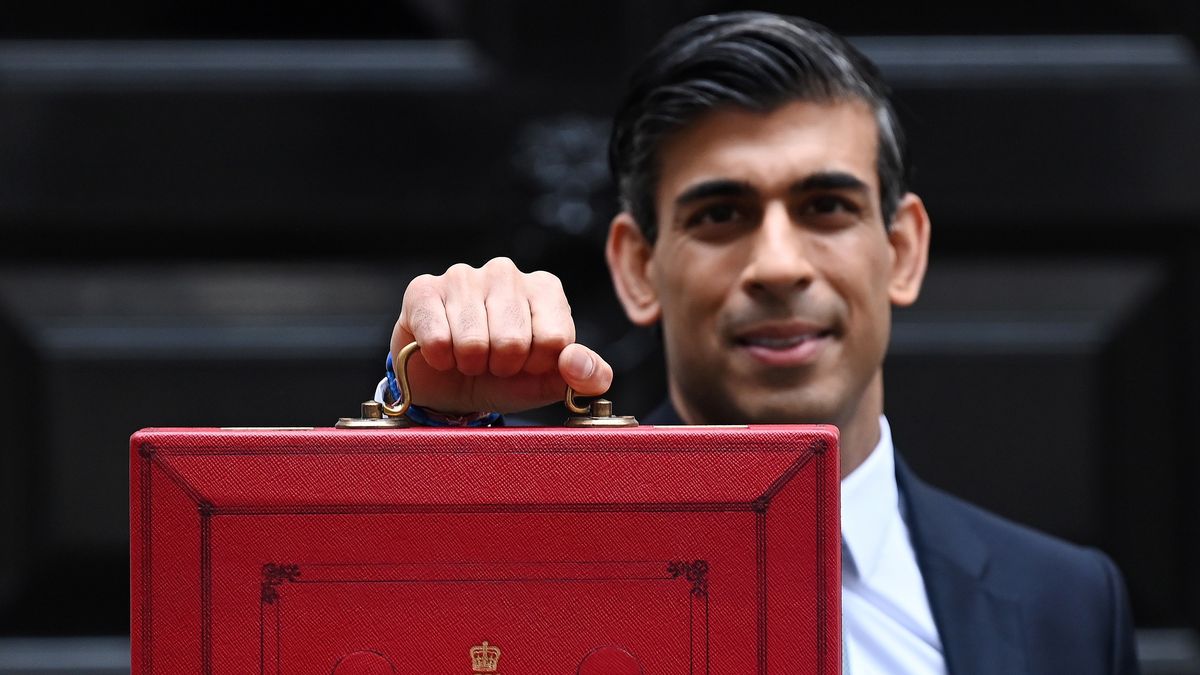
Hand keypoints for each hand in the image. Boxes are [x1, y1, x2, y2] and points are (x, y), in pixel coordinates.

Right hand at [390, 257, 613, 414]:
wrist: (449, 386)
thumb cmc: (505, 376)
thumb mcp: (552, 381)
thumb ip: (587, 375)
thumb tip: (576, 362)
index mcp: (545, 289)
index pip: (555, 339)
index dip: (537, 366)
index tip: (525, 364)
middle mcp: (506, 273)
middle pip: (513, 342)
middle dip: (501, 367)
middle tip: (492, 362)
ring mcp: (463, 276)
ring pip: (473, 342)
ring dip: (469, 365)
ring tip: (467, 356)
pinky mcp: (423, 291)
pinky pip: (437, 339)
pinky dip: (440, 360)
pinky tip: (441, 351)